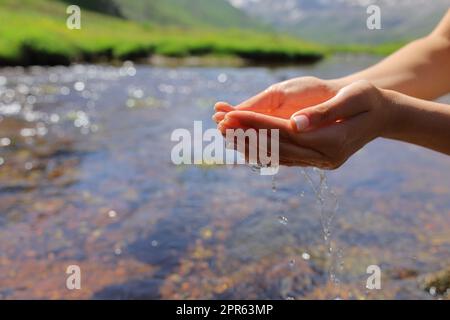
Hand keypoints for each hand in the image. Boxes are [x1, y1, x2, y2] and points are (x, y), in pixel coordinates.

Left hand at [217, 80, 393, 168]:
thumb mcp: (354, 98)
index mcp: (332, 142)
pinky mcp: (316, 161)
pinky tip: (244, 143)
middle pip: (277, 148)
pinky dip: (262, 151)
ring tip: (225, 134)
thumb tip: (296, 123)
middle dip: (247, 135)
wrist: (383, 116)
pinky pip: (284, 158)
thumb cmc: (369, 100)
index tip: (233, 115)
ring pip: (278, 157)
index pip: (286, 134)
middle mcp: (324, 158)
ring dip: (250, 146)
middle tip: (220, 126)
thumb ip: (326, 112)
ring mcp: (320, 162)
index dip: (258, 124)